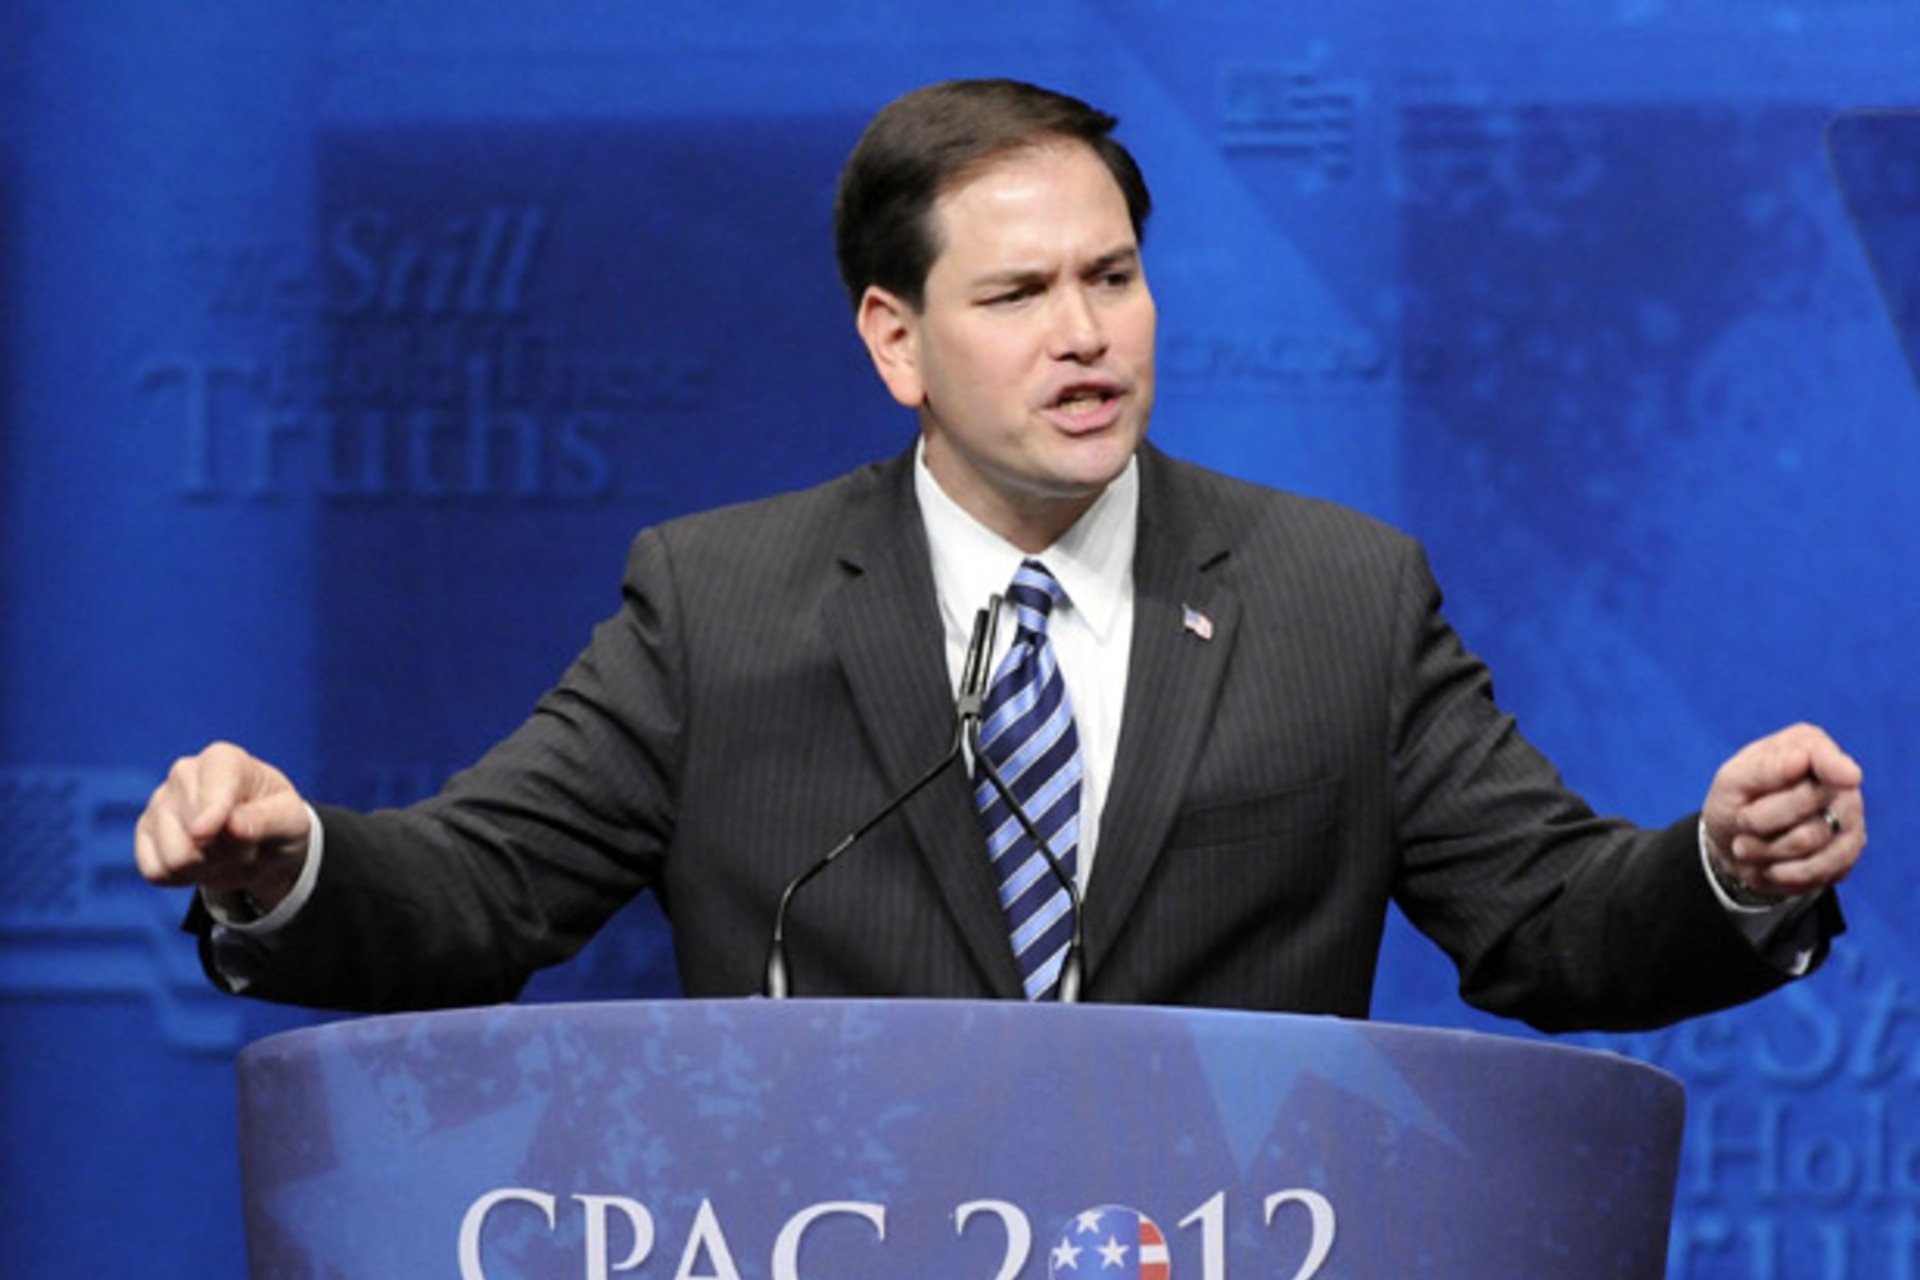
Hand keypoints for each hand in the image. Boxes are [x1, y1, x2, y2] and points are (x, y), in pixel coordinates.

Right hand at [134, 742, 311, 913]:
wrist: (261, 839)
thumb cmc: (277, 821)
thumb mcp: (291, 820)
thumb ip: (266, 819)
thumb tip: (233, 826)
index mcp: (223, 760)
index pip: (209, 792)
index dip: (213, 819)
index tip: (210, 834)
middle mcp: (184, 773)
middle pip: (196, 838)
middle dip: (229, 853)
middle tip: (246, 842)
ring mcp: (159, 802)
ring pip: (175, 859)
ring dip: (209, 868)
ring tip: (226, 852)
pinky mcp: (145, 833)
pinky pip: (156, 872)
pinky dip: (184, 878)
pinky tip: (201, 861)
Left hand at [1702, 723, 1864, 901]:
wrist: (1737, 848)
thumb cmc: (1734, 803)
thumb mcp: (1732, 782)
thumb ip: (1763, 768)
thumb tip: (1801, 758)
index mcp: (1806, 745)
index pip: (1823, 755)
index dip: (1834, 767)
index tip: (1847, 778)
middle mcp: (1837, 776)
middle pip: (1808, 800)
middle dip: (1758, 819)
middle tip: (1741, 822)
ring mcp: (1850, 814)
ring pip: (1809, 838)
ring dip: (1765, 849)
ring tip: (1747, 846)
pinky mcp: (1848, 850)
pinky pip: (1819, 868)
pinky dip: (1784, 872)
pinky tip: (1770, 866)